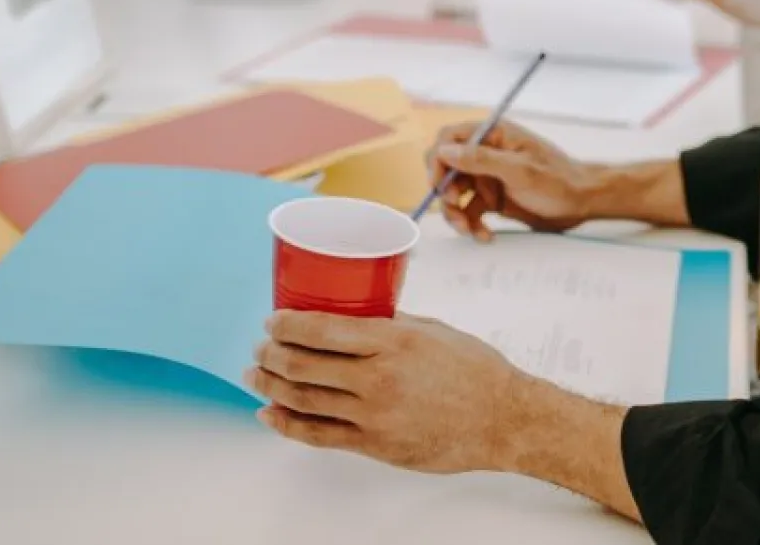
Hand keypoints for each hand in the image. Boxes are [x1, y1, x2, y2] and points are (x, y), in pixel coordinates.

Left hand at [248, 311, 516, 472]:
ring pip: (303, 399)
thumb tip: (355, 316)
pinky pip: (317, 435)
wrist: (502, 419)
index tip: (273, 321)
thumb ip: (391, 324)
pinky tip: (270, 414)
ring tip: (257, 375)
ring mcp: (373, 415)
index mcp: (394, 341)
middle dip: (272, 353)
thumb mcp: (434, 330)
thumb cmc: (475, 371)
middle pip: (304, 364)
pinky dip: (287, 424)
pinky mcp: (374, 444)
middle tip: (261, 347)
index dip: (288, 325)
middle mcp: (378, 377)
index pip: (323, 329)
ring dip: (271, 385)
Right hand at [428, 119, 595, 240]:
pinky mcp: (492, 199)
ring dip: (456, 213)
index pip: (449, 139)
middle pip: (446, 168)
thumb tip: (444, 151)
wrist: (582, 203)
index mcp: (493, 135)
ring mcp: (488, 177)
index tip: (441, 185)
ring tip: (469, 230)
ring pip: (454, 194)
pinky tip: (485, 236)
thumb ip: (482, 160)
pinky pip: (469, 211)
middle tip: (456, 208)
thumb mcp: (520, 170)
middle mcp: (486, 154)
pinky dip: (472, 225)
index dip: (438, 160)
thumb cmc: (558, 180)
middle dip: (445, 192)